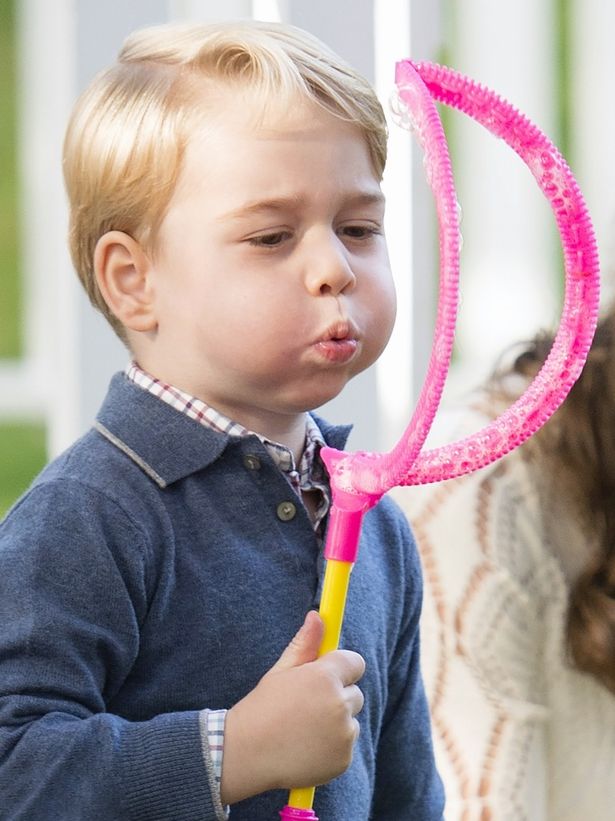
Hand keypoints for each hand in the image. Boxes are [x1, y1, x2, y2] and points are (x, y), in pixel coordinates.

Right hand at [219, 610, 364, 804]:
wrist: (246, 755)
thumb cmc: (262, 707)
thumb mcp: (282, 671)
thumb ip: (305, 643)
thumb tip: (318, 615)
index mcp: (325, 677)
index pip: (355, 663)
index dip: (342, 669)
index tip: (327, 676)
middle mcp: (339, 704)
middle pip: (355, 693)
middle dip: (336, 697)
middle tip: (306, 707)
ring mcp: (343, 734)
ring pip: (350, 720)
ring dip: (336, 723)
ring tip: (302, 730)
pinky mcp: (343, 759)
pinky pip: (346, 746)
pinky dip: (332, 748)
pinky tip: (306, 748)